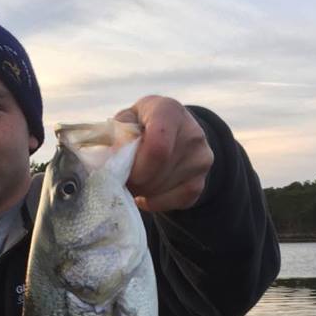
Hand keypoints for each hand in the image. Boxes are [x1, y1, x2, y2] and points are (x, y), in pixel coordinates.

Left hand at [115, 96, 212, 211]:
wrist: (175, 132)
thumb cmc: (142, 125)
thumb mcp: (126, 120)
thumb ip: (117, 137)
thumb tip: (114, 162)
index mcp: (169, 112)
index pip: (158, 148)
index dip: (136, 168)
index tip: (124, 172)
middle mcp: (192, 134)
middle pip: (157, 174)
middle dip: (135, 182)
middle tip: (125, 178)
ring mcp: (200, 160)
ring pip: (162, 191)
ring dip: (143, 191)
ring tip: (137, 180)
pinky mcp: (200, 183)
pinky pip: (172, 203)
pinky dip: (155, 202)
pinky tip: (147, 193)